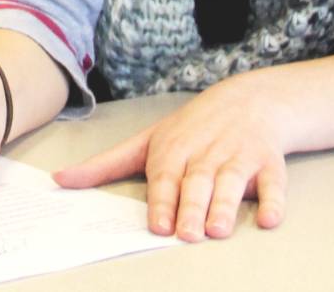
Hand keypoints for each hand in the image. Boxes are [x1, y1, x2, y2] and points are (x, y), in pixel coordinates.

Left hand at [53, 69, 292, 240]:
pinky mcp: (270, 163)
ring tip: (218, 230)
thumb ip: (105, 165)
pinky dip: (274, 201)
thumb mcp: (146, 141)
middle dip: (193, 207)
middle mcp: (206, 153)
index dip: (162, 201)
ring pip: (233, 183)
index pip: (166, 177)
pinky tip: (270, 218)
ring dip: (228, 206)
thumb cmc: (191, 129)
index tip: (158, 225)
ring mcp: (240, 157)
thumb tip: (59, 180)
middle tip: (188, 234)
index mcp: (174, 149)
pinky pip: (275, 183)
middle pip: (198, 182)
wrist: (249, 100)